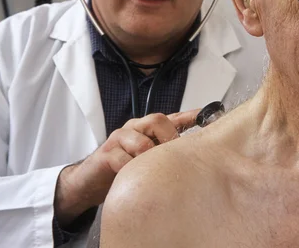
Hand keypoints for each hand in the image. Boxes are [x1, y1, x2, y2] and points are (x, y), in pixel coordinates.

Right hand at [54, 110, 199, 225]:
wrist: (89, 182)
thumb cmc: (124, 168)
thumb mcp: (150, 159)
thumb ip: (168, 153)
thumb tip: (197, 155)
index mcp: (148, 129)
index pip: (173, 117)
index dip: (191, 116)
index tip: (209, 116)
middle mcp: (135, 129)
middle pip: (158, 120)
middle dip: (169, 137)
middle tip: (174, 156)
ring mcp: (120, 139)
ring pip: (142, 141)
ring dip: (149, 157)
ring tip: (150, 171)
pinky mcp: (106, 155)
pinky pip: (123, 159)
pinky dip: (131, 170)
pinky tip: (132, 178)